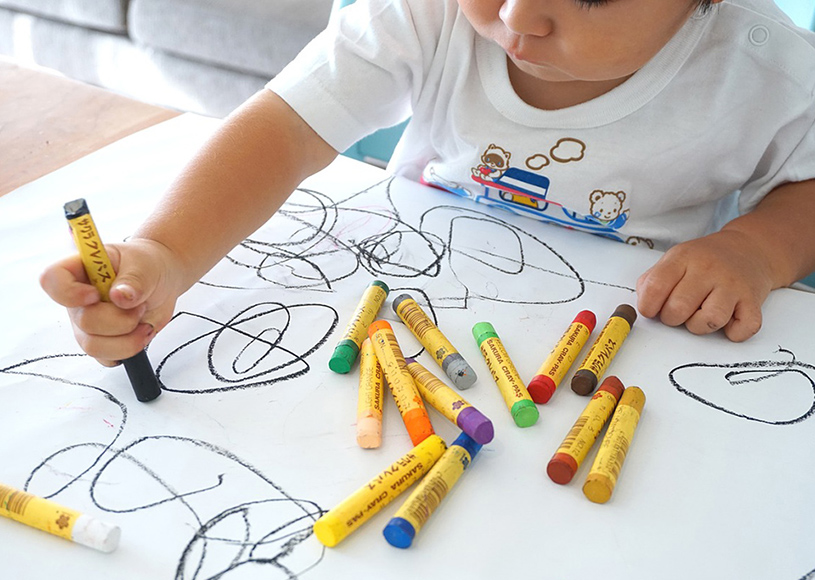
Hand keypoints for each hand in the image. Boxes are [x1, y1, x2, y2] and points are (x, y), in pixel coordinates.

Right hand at [40, 238, 184, 364]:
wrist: (163, 281)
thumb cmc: (147, 265)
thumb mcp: (145, 266)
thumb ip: (134, 281)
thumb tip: (121, 296)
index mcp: (80, 271)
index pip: (51, 280)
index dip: (70, 293)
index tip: (96, 295)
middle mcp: (78, 300)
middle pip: (84, 321)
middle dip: (120, 318)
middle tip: (140, 305)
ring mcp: (88, 323)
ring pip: (94, 346)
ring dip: (128, 337)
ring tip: (143, 319)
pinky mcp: (103, 342)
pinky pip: (107, 358)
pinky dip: (131, 348)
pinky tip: (142, 331)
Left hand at [636, 230, 774, 341]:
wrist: (749, 248)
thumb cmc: (705, 260)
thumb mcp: (674, 259)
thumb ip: (652, 280)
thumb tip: (643, 305)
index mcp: (683, 258)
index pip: (655, 287)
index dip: (647, 306)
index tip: (651, 310)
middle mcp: (708, 269)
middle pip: (678, 308)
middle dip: (671, 319)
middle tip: (677, 312)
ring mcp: (732, 284)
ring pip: (709, 321)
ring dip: (700, 327)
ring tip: (700, 315)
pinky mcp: (753, 300)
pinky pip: (743, 328)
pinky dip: (734, 332)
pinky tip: (727, 320)